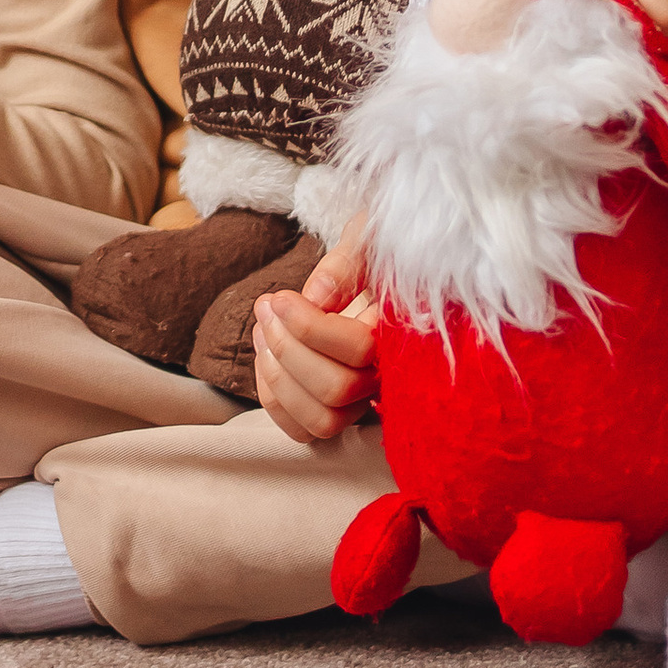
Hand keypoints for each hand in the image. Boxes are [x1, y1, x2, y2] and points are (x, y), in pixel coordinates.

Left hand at [251, 222, 377, 445]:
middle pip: (336, 389)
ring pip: (323, 419)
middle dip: (287, 347)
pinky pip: (305, 430)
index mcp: (405, 332)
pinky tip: (265, 358)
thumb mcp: (367, 236)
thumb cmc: (376, 248)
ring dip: (278, 376)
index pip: (360, 350)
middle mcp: (391, 375)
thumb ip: (348, 262)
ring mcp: (366, 398)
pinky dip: (275, 401)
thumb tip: (317, 298)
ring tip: (263, 328)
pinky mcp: (339, 410)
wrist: (381, 264)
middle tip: (267, 305)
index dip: (310, 328)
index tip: (281, 298)